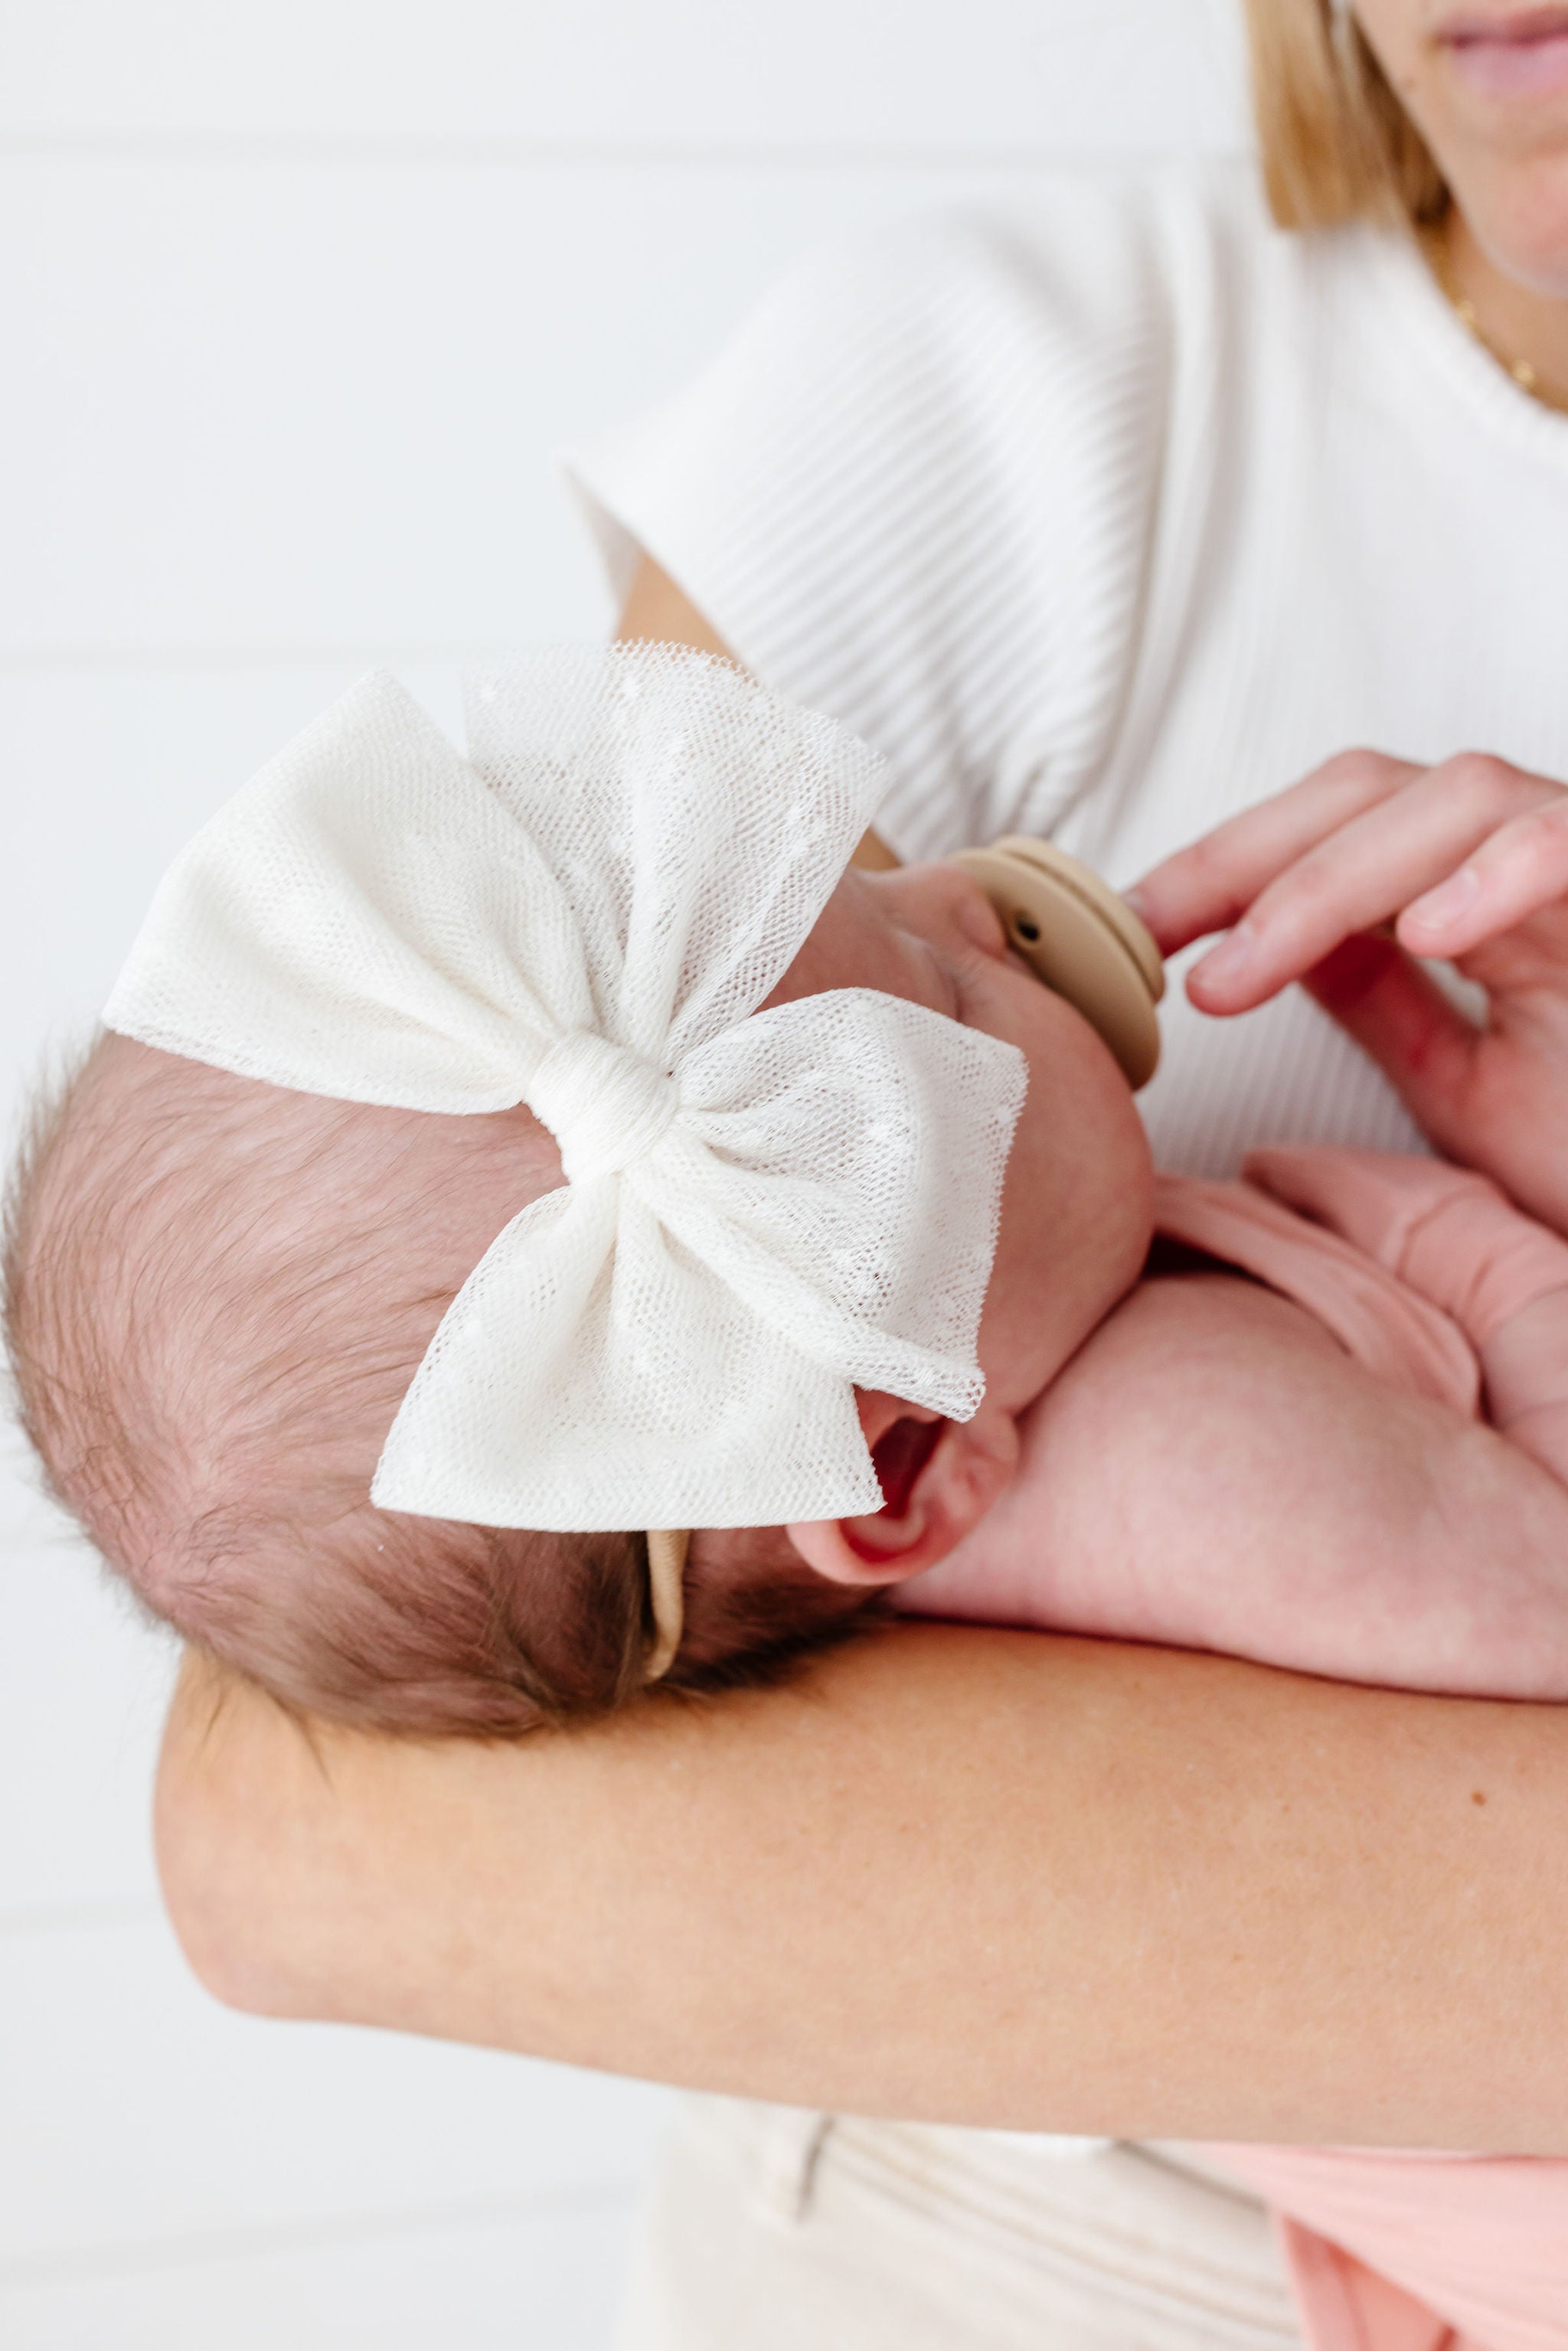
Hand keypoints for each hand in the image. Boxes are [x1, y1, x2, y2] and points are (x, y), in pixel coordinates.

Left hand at [1131, 750, 1567, 1231]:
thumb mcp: (1467, 1087)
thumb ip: (1384, 1003)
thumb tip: (1275, 948)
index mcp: (1482, 893)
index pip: (1334, 828)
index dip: (1224, 864)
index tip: (1122, 931)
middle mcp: (1538, 860)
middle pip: (1372, 789)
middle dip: (1246, 853)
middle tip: (1148, 939)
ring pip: (1460, 797)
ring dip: (1330, 879)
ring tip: (1238, 974)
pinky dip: (1502, 874)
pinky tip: (1428, 932)